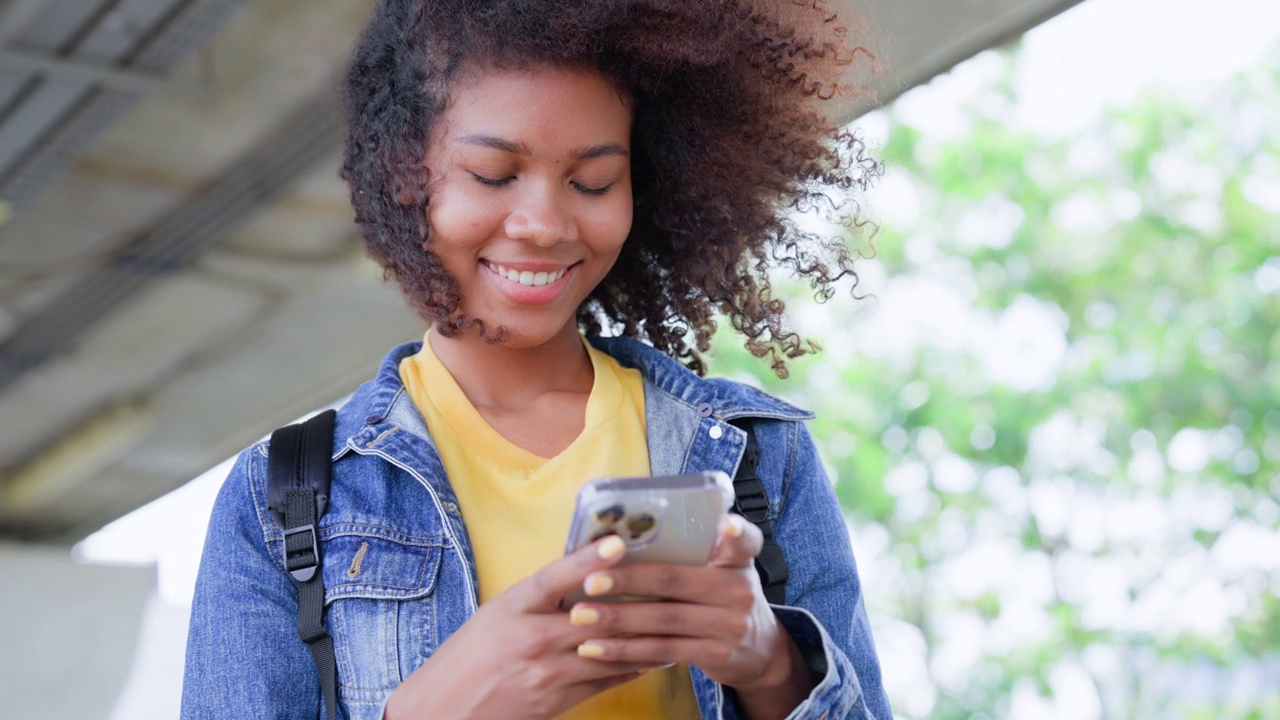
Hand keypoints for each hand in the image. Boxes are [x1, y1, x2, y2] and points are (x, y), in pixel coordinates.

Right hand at [384, 535, 657, 719]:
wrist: (442, 711)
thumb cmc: (470, 657)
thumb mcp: (497, 614)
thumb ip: (538, 597)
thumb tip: (583, 574)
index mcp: (512, 607)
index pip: (555, 576)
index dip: (587, 558)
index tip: (617, 542)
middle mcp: (531, 637)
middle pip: (595, 615)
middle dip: (636, 601)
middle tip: (672, 584)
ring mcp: (545, 672)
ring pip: (608, 651)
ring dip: (644, 636)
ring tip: (674, 620)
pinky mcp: (555, 701)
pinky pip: (603, 681)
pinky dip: (630, 666)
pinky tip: (651, 656)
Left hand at [567, 515, 815, 719]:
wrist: (758, 652)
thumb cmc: (724, 598)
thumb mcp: (724, 569)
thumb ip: (694, 551)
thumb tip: (621, 538)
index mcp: (738, 560)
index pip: (745, 540)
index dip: (736, 532)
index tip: (725, 526)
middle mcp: (738, 590)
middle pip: (675, 580)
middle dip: (628, 580)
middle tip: (589, 581)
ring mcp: (728, 625)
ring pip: (664, 618)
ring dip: (618, 618)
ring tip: (580, 616)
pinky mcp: (714, 655)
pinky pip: (662, 650)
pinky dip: (626, 649)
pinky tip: (596, 648)